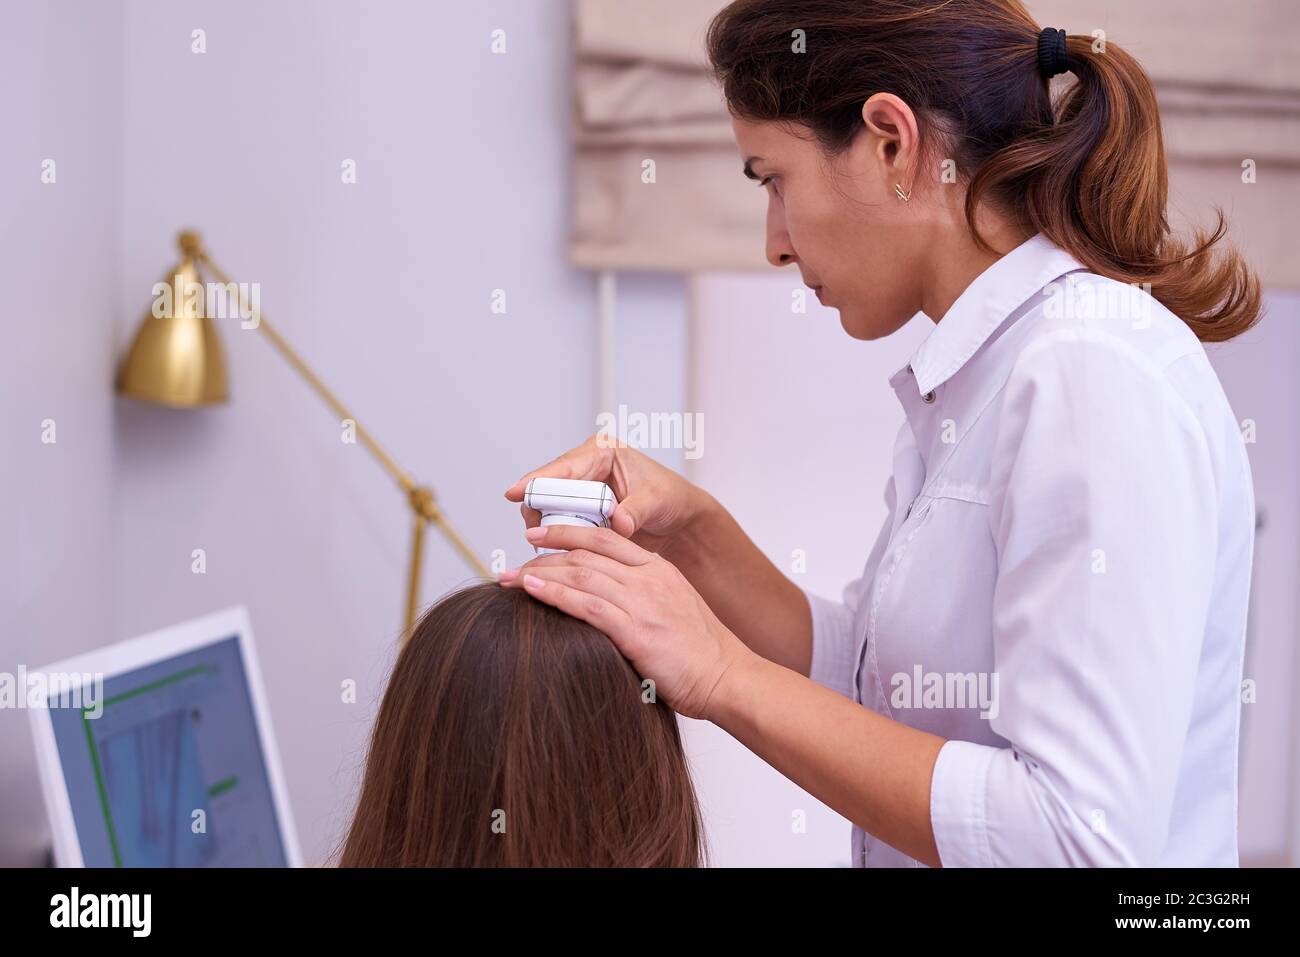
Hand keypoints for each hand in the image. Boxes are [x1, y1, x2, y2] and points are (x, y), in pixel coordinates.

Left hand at [498, 523, 753, 721]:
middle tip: (513, 559)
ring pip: (581, 574)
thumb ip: (643, 596)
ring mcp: (643, 602)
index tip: (539, 536)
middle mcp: (649, 579)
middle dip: (545, 553)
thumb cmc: (702, 653)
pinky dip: (554, 595)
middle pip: (586, 554)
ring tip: (510, 578)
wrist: (727, 678)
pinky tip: (531, 592)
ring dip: (540, 574)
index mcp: (659, 570)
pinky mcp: (636, 631)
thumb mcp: (674, 609)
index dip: (568, 533)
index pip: (606, 538)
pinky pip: (587, 605)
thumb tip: (608, 598)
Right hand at [503, 434, 711, 561]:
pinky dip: (559, 537)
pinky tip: (559, 552)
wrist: (678, 518)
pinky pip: (560, 522)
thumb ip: (636, 511)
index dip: (536, 480)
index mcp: (602, 451)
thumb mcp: (656, 501)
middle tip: (537, 537)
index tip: (514, 492)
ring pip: (549, 508)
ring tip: (552, 548)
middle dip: (541, 512)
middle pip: (548, 488)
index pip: (563, 467)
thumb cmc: (670, 498)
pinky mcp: (579, 511)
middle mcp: (585, 467)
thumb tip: (620, 523)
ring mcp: (580, 489)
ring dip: (550, 528)